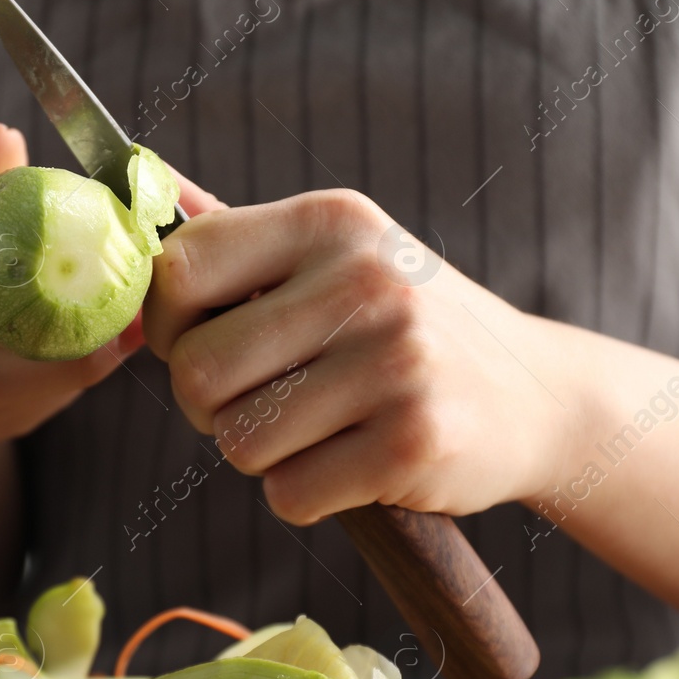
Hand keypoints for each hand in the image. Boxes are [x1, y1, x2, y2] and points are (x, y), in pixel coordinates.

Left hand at [143, 188, 594, 523]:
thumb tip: (140, 182)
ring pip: (239, 442)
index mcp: (333, 222)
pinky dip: (306, 496)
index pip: (181, 269)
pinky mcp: (413, 442)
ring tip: (319, 429)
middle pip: (197, 371)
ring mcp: (395, 362)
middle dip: (209, 407)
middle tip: (259, 403)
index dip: (169, 326)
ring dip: (262, 455)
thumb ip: (242, 239)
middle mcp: (366, 281)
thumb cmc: (410, 329)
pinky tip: (351, 465)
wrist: (538, 396)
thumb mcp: (344, 256)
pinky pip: (291, 493)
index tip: (202, 344)